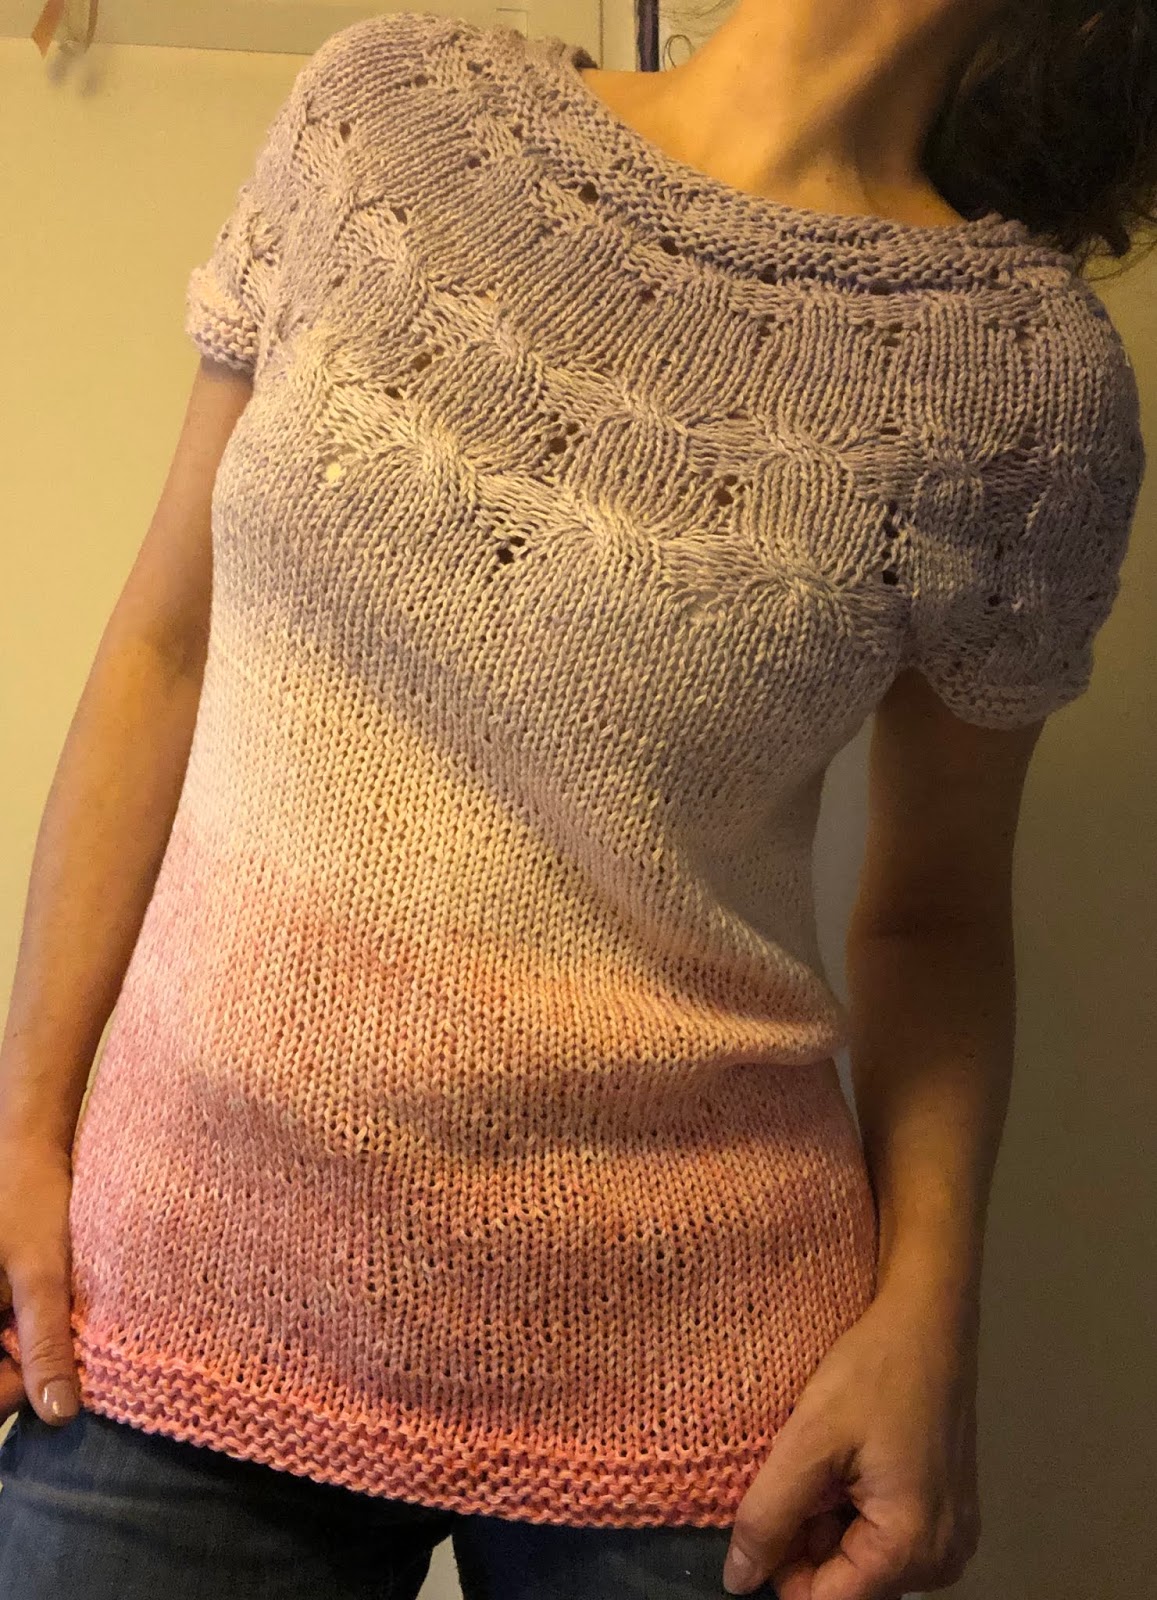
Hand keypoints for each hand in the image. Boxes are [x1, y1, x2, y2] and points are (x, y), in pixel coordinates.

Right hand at [0, 1133, 80, 1425]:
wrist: (23, 1142)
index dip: (10, 1393)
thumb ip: (45, 1344)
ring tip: (46, 1325)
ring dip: (14, 1350)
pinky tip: (33, 1310)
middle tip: (52, 1354)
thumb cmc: (29, 1199)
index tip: (47, 1379)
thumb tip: (58, 1413)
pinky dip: (11, 1328)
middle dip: (13, 1371)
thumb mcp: (42, 1275)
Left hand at [722, 1282, 980, 1599]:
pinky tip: (847, 1463)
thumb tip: (738, 1581)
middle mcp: (942, 1561)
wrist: (929, 1319)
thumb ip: (769, 1515)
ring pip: (864, 1563)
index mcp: (912, 1549)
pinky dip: (855, 1512)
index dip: (781, 1568)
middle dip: (807, 1544)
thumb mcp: (808, 1439)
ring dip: (829, 1526)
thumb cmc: (873, 1371)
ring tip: (824, 1461)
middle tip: (800, 1473)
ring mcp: (952, 1538)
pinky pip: (887, 1539)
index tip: (766, 1511)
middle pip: (848, 1586)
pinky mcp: (950, 1514)